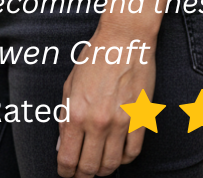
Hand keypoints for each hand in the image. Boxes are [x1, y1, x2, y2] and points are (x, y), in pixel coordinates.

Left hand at [57, 31, 155, 176]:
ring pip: (111, 165)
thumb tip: (62, 144)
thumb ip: (64, 116)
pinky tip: (119, 153)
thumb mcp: (70, 84)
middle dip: (82, 175)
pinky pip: (133, 153)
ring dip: (103, 170)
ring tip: (99, 164)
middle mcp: (97, 122)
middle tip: (81, 172)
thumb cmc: (96, 56)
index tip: (66, 172)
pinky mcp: (140, 119)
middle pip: (89, 168)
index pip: (67, 158)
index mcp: (76, 113)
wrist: (125, 38)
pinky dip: (125, 159)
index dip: (65, 172)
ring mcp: (121, 123)